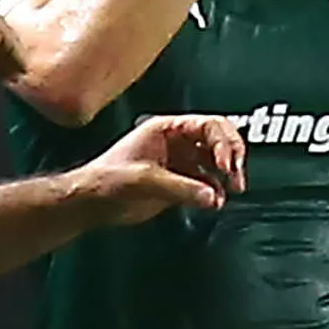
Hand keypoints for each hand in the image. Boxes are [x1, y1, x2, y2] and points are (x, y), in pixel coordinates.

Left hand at [73, 114, 242, 227]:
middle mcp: (177, 141)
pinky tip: (215, 201)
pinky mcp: (181, 181)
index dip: (224, 143)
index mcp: (166, 128)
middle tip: (236, 176)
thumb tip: (212, 195)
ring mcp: (180, 161)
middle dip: (232, 156)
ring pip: (216, 161)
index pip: (209, 125)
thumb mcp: (145, 180)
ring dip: (228, 175)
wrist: (93, 203)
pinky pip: (208, 182)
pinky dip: (217, 191)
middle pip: (219, 139)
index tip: (228, 166)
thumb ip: (181, 187)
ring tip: (232, 189)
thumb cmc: (107, 181)